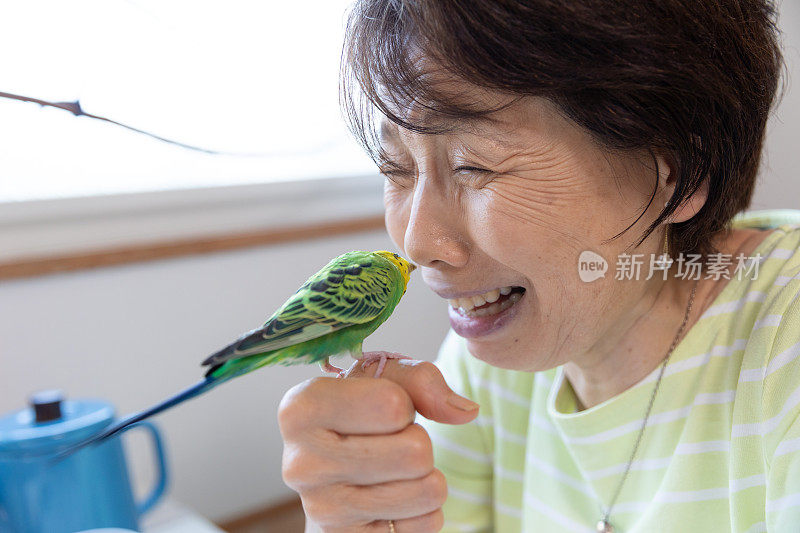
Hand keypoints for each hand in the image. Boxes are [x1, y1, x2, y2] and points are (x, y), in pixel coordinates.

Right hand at [278, 354, 479, 531]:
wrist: (329, 474)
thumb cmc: (357, 417)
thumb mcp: (382, 381)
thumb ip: (422, 381)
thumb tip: (465, 412)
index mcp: (301, 409)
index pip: (394, 405)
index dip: (402, 405)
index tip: (377, 411)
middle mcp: (301, 462)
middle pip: (416, 450)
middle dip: (418, 443)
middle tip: (388, 445)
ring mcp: (322, 510)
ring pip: (428, 489)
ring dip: (424, 478)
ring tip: (392, 472)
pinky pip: (426, 524)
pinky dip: (421, 512)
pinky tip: (390, 501)